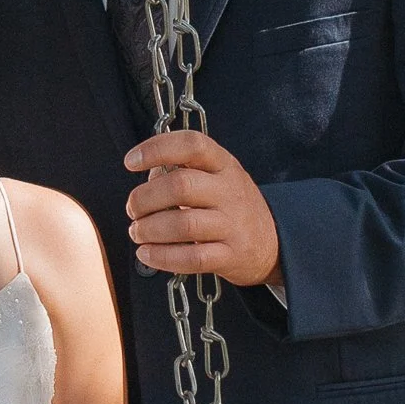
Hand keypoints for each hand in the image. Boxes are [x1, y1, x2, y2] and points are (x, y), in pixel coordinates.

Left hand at [123, 132, 283, 286]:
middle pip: (180, 186)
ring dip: (149, 230)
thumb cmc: (231, 207)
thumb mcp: (215, 178)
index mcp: (223, 164)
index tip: (131, 163)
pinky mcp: (230, 256)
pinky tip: (147, 254)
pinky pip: (192, 258)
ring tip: (138, 232)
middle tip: (132, 209)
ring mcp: (232, 224)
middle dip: (144, 198)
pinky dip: (162, 257)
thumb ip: (181, 171)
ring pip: (183, 225)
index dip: (156, 149)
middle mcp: (229, 191)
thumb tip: (147, 178)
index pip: (191, 145)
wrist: (274, 243)